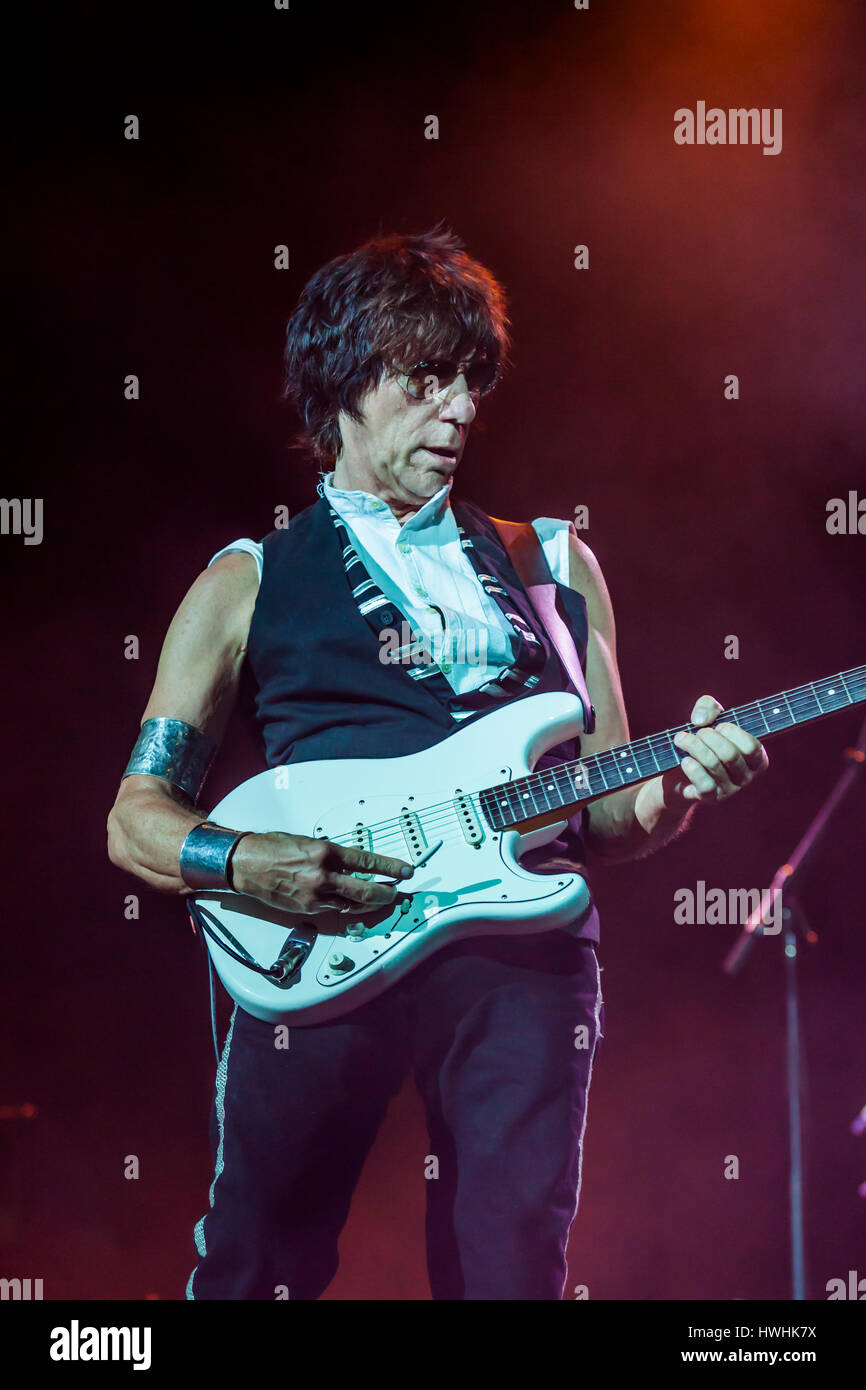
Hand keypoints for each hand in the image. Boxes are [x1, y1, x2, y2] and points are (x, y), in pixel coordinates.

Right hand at [230, 831, 414, 915]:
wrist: (246, 864)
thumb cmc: (272, 849)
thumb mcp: (308, 842)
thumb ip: (331, 854)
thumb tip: (352, 861)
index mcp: (324, 852)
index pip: (366, 860)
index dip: (389, 866)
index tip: (404, 870)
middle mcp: (322, 875)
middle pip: (365, 889)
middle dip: (386, 891)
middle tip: (396, 890)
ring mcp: (315, 894)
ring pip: (353, 904)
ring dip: (371, 903)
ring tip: (382, 898)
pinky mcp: (307, 908)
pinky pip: (335, 909)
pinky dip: (350, 907)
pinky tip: (357, 905)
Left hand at [665, 694, 768, 806]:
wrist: (680, 772)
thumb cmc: (703, 741)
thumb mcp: (709, 718)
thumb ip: (709, 707)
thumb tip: (700, 720)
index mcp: (756, 760)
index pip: (752, 746)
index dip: (732, 731)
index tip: (717, 726)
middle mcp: (746, 777)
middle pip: (730, 754)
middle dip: (709, 737)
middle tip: (697, 732)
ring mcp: (729, 790)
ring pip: (714, 765)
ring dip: (694, 746)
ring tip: (681, 739)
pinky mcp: (710, 798)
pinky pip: (705, 784)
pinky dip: (692, 768)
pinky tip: (685, 760)